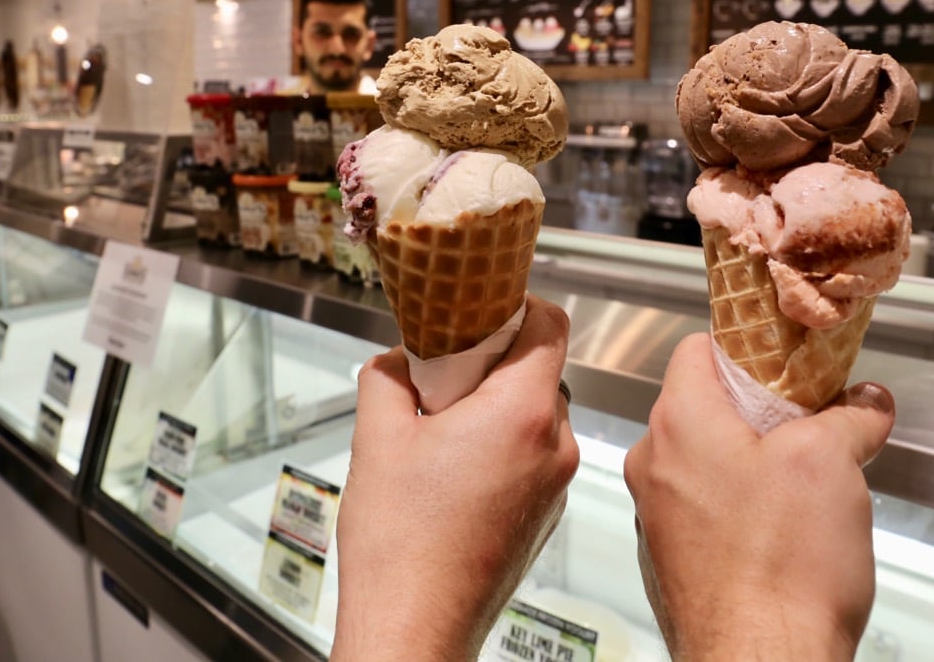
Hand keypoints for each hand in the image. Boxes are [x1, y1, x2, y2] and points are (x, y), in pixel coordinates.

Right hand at [331, 295, 579, 660]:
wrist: (416, 627)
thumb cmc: (402, 544)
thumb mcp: (377, 439)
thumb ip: (387, 379)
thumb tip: (395, 362)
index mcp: (521, 413)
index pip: (551, 325)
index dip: (520, 306)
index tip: (486, 310)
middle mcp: (554, 445)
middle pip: (542, 371)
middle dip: (495, 364)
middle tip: (444, 375)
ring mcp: (557, 484)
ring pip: (537, 416)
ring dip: (497, 409)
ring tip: (442, 431)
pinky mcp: (547, 515)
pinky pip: (534, 457)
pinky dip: (503, 448)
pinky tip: (454, 472)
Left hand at [623, 333, 893, 661]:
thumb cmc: (780, 568)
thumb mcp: (832, 465)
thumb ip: (849, 417)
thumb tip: (865, 404)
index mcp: (679, 423)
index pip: (698, 349)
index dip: (748, 346)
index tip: (787, 355)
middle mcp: (655, 464)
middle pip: (706, 406)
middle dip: (763, 409)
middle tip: (814, 420)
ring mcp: (658, 514)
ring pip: (707, 460)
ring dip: (755, 460)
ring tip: (808, 480)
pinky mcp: (672, 558)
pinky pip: (705, 508)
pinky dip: (741, 505)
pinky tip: (784, 528)